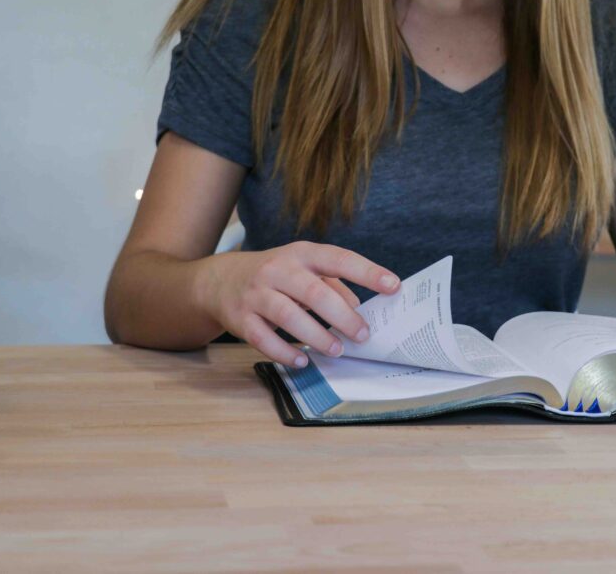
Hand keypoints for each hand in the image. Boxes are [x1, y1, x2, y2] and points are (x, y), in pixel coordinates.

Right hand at [202, 241, 399, 368]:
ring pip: (289, 316)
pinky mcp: (241, 318)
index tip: (394, 286)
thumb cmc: (277, 274)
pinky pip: (264, 339)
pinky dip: (285, 352)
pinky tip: (303, 360)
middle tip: (363, 335)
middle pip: (315, 293)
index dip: (368, 273)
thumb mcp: (305, 268)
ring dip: (317, 336)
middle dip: (343, 317)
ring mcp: (257, 294)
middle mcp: (278, 270)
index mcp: (302, 254)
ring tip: (337, 350)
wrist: (221, 279)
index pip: (339, 259)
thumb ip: (334, 284)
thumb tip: (358, 308)